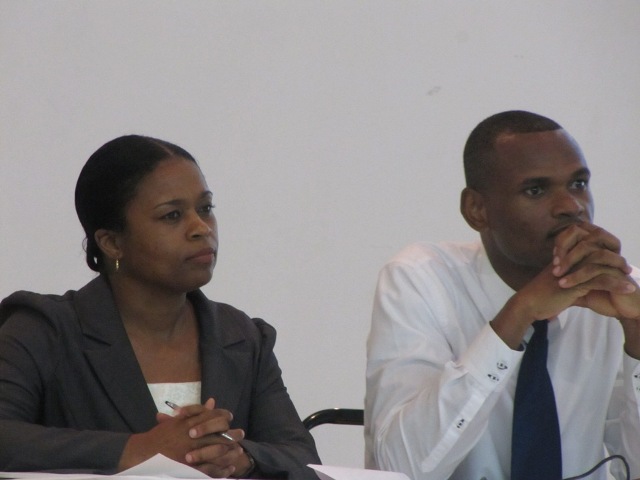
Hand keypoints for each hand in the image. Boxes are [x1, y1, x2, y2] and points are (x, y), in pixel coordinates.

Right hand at [119, 398, 247, 477]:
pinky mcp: (192, 469)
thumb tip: (213, 401)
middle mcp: (194, 437)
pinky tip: (230, 469)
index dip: (224, 417)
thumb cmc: (161, 436)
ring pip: (219, 453)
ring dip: (231, 453)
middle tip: (241, 435)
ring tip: (238, 452)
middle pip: (221, 435)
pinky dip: (223, 470)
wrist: (144, 454)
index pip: (214, 416)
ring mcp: (193, 453)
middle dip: (233, 435)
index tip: (230, 419)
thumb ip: (198, 412)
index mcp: (191, 423)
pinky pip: (212, 470)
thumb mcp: (179, 420)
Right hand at [491, 223, 638, 350]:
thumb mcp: (558, 283)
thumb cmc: (541, 296)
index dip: (605, 254)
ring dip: (619, 272)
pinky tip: (627, 289)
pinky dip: (616, 285)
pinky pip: (600, 281)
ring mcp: (572, 270)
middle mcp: (570, 261)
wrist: (529, 303)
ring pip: (602, 265)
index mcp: (566, 258)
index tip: (617, 264)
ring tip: (632, 281)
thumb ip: (570, 278)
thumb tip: (582, 283)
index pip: (590, 250)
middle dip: (616, 260)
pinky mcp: (574, 283)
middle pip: (598, 253)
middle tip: (628, 268)